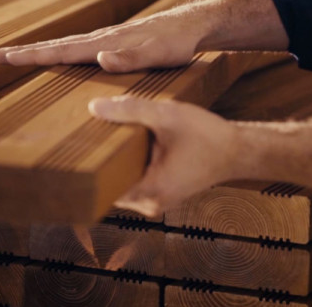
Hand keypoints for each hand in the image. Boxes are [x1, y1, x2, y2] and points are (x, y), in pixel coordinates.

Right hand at [0, 11, 209, 72]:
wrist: (191, 25)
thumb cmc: (176, 43)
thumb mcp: (159, 55)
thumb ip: (131, 58)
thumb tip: (100, 59)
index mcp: (103, 45)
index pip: (59, 51)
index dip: (30, 55)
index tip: (1, 58)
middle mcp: (100, 40)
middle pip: (55, 46)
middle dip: (24, 52)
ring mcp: (106, 40)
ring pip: (65, 46)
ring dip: (40, 51)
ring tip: (17, 57)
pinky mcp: (113, 43)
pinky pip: (79, 48)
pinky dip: (61, 51)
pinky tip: (60, 57)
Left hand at [88, 96, 237, 216]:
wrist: (238, 151)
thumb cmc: (208, 135)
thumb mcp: (168, 115)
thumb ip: (130, 110)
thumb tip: (94, 107)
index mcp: (150, 191)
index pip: (101, 188)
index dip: (86, 169)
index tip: (74, 150)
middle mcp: (150, 204)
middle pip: (108, 187)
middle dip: (97, 163)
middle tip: (82, 137)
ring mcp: (154, 202)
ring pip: (120, 184)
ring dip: (113, 164)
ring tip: (99, 138)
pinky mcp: (159, 194)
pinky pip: (132, 182)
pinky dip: (126, 166)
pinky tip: (122, 145)